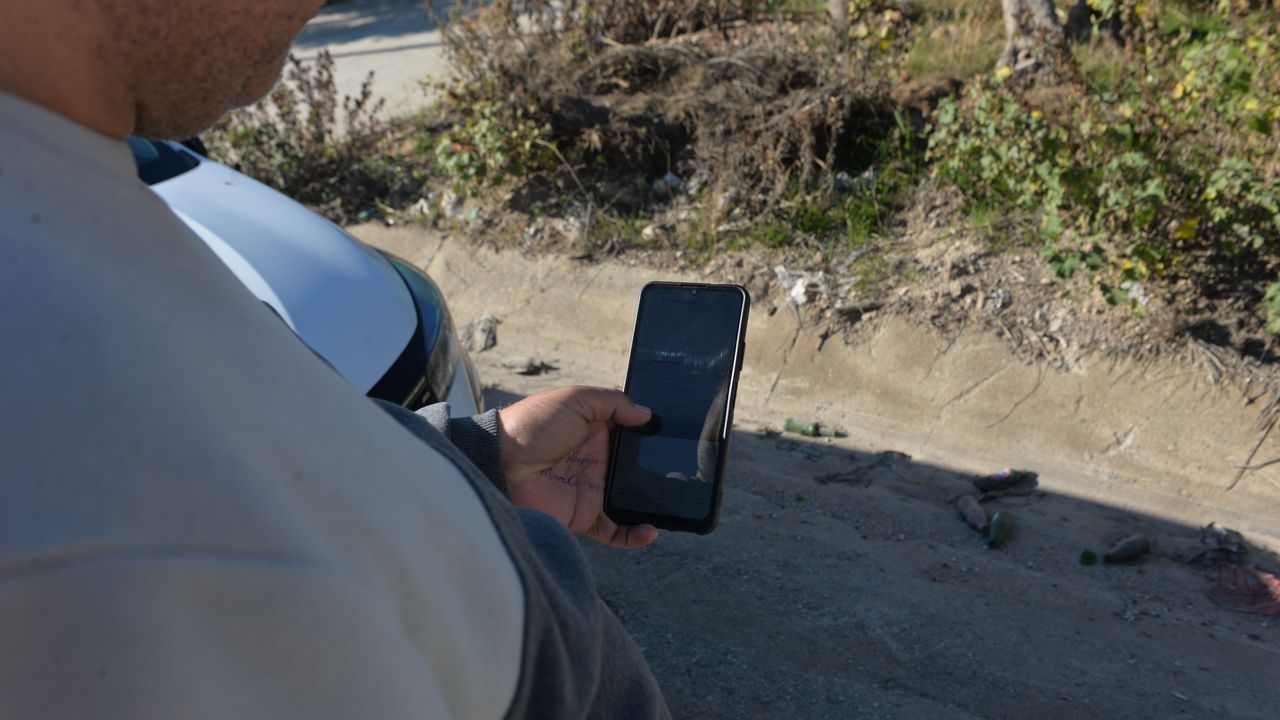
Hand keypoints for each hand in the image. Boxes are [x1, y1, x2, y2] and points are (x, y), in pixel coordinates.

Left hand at [497, 386, 658, 548]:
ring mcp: (591, 489)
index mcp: (595, 431)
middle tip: (681, 474)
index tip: (674, 438)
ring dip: (651, 505)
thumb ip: (613, 402)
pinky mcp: (583, 515)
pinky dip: (633, 535)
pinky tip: (650, 531)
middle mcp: (597, 460)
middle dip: (657, 473)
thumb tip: (647, 414)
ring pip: (630, 501)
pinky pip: (614, 530)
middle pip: (635, 469)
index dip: (649, 436)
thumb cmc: (531, 424)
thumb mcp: (575, 400)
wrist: (499, 461)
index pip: (631, 433)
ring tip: (674, 507)